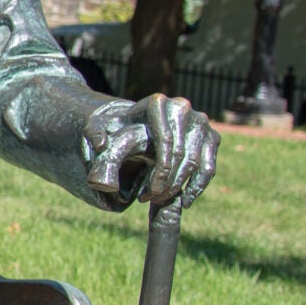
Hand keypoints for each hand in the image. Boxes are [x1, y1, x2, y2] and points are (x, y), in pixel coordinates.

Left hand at [84, 94, 218, 208]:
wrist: (138, 125)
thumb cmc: (116, 128)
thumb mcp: (98, 128)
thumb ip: (93, 133)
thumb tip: (101, 145)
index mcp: (157, 103)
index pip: (166, 142)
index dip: (159, 172)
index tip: (145, 194)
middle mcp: (182, 107)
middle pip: (182, 154)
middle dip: (168, 183)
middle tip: (153, 200)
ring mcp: (200, 121)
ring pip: (197, 162)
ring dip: (180, 187)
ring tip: (162, 201)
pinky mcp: (211, 136)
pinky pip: (209, 166)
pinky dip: (198, 186)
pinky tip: (184, 201)